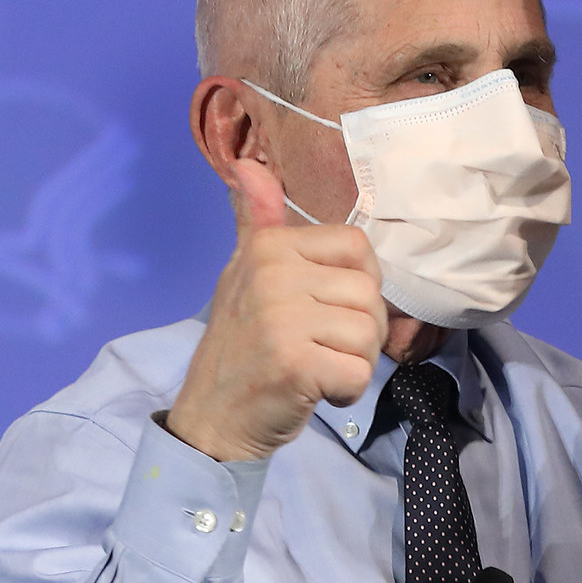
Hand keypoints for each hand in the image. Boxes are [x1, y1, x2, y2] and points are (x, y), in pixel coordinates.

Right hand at [163, 153, 388, 463]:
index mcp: (269, 247)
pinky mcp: (294, 362)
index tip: (327, 309)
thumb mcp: (245, 275)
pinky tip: (314, 390)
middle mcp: (272, 274)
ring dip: (354, 361)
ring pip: (369, 332)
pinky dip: (347, 389)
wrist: (212, 418)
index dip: (358, 285)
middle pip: (369, 292)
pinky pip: (359, 371)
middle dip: (359, 330)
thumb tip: (250, 165)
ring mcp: (281, 318)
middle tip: (318, 348)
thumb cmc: (241, 347)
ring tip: (316, 368)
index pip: (357, 246)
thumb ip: (258, 222)